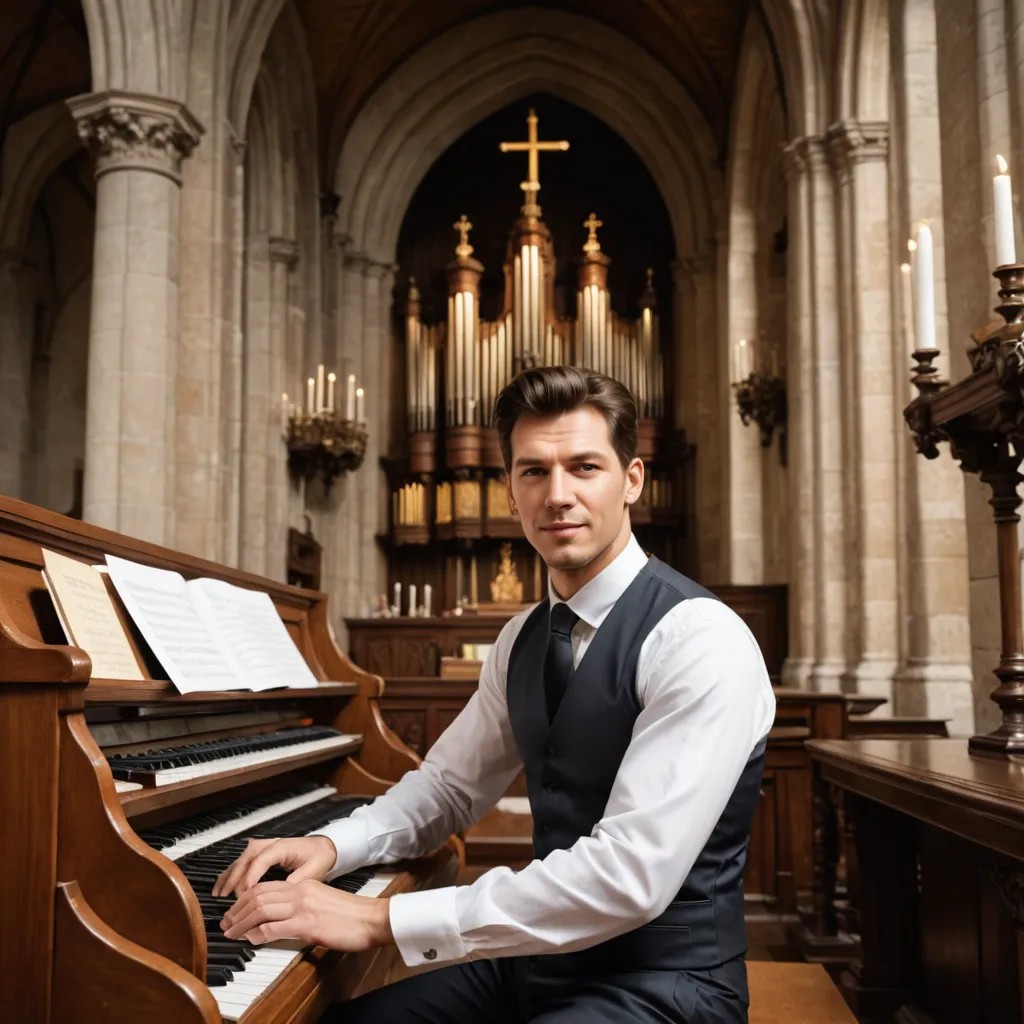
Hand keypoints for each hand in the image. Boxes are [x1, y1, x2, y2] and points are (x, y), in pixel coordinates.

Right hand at [212, 836, 337, 896]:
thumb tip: (280, 896)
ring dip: (228, 877)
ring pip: (240, 860)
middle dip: (235, 879)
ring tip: (218, 895)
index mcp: (282, 847)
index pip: (261, 860)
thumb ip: (295, 883)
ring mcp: (263, 848)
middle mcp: (269, 845)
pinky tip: (222, 887)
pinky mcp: (260, 854)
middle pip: (246, 859)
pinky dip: (230, 875)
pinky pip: (241, 863)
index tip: (243, 894)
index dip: (250, 877)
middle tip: (228, 899)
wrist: (324, 846)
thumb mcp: (312, 872)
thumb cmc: (318, 857)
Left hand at [220, 879, 392, 951]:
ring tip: (231, 933)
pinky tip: (251, 939)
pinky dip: (258, 934)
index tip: (234, 912)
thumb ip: (299, 907)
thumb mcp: (320, 903)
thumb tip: (278, 920)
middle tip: (225, 923)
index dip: (244, 899)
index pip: (265, 887)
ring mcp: (302, 906)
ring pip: (261, 909)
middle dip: (237, 910)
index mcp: (303, 885)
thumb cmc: (349, 915)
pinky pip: (274, 927)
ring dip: (242, 922)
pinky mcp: (307, 924)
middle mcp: (300, 891)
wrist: (370, 918)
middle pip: (258, 895)